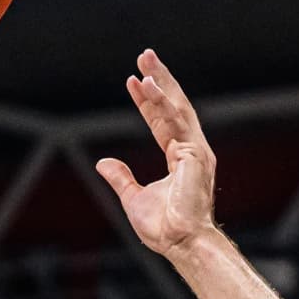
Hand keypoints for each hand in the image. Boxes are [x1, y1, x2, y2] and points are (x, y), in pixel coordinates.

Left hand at [95, 49, 217, 255]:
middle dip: (160, 80)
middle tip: (145, 56)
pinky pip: (177, 121)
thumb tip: (102, 163)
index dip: (147, 102)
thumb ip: (121, 178)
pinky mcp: (195, 154)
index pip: (162, 122)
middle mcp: (191, 150)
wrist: (182, 243)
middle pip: (174, 106)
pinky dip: (163, 102)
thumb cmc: (165, 228)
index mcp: (181, 158)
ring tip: (144, 62)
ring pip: (177, 108)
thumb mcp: (134, 199)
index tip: (133, 82)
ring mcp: (196, 151)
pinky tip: (150, 86)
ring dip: (160, 83)